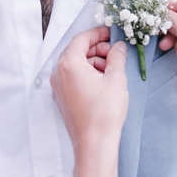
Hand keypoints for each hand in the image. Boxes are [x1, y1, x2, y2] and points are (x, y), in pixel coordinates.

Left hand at [51, 26, 128, 150]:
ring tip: (112, 69)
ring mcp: (58, 87)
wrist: (94, 144)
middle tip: (115, 53)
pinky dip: (87, 74)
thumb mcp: (116, 79)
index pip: (81, 39)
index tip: (112, 33)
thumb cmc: (104, 112)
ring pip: (75, 65)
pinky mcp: (62, 99)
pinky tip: (103, 81)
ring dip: (93, 62)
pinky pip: (73, 78)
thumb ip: (116, 57)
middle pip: (77, 50)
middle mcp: (58, 73)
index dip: (98, 33)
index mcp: (69, 64)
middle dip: (97, 48)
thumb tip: (118, 47)